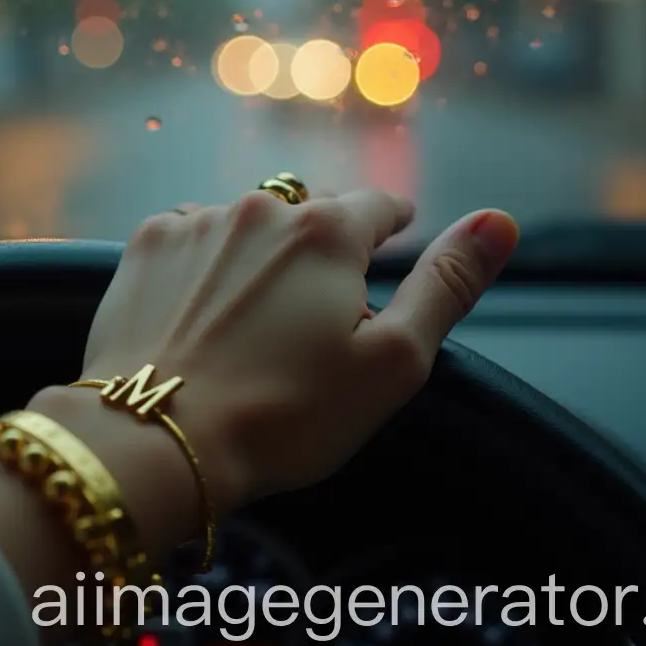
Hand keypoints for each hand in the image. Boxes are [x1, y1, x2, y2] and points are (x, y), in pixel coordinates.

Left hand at [35, 189, 518, 525]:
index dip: (392, 222)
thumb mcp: (392, 361)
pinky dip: (207, 258)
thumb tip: (499, 221)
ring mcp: (197, 221)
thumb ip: (447, 283)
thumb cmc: (287, 413)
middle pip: (311, 208)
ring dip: (261, 248)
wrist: (155, 439)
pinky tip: (203, 303)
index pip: (378, 206)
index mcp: (328, 231)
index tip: (394, 233)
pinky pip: (191, 232)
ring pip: (248, 220)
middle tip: (320, 297)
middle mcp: (261, 208)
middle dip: (325, 241)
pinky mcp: (146, 244)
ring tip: (256, 308)